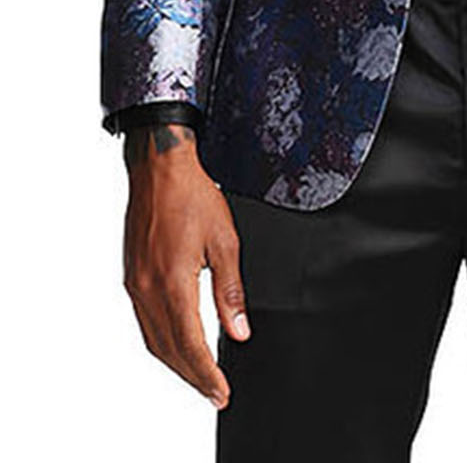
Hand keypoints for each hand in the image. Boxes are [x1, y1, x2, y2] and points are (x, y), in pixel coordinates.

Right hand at [121, 123, 250, 409]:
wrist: (159, 168)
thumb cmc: (193, 195)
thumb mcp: (224, 240)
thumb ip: (230, 290)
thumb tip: (239, 330)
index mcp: (172, 282)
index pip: (190, 344)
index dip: (206, 374)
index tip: (221, 392)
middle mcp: (147, 288)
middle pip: (168, 350)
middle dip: (193, 377)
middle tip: (214, 393)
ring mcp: (135, 283)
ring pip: (153, 339)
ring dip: (176, 363)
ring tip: (199, 377)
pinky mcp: (131, 275)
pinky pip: (144, 321)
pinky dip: (162, 341)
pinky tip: (177, 343)